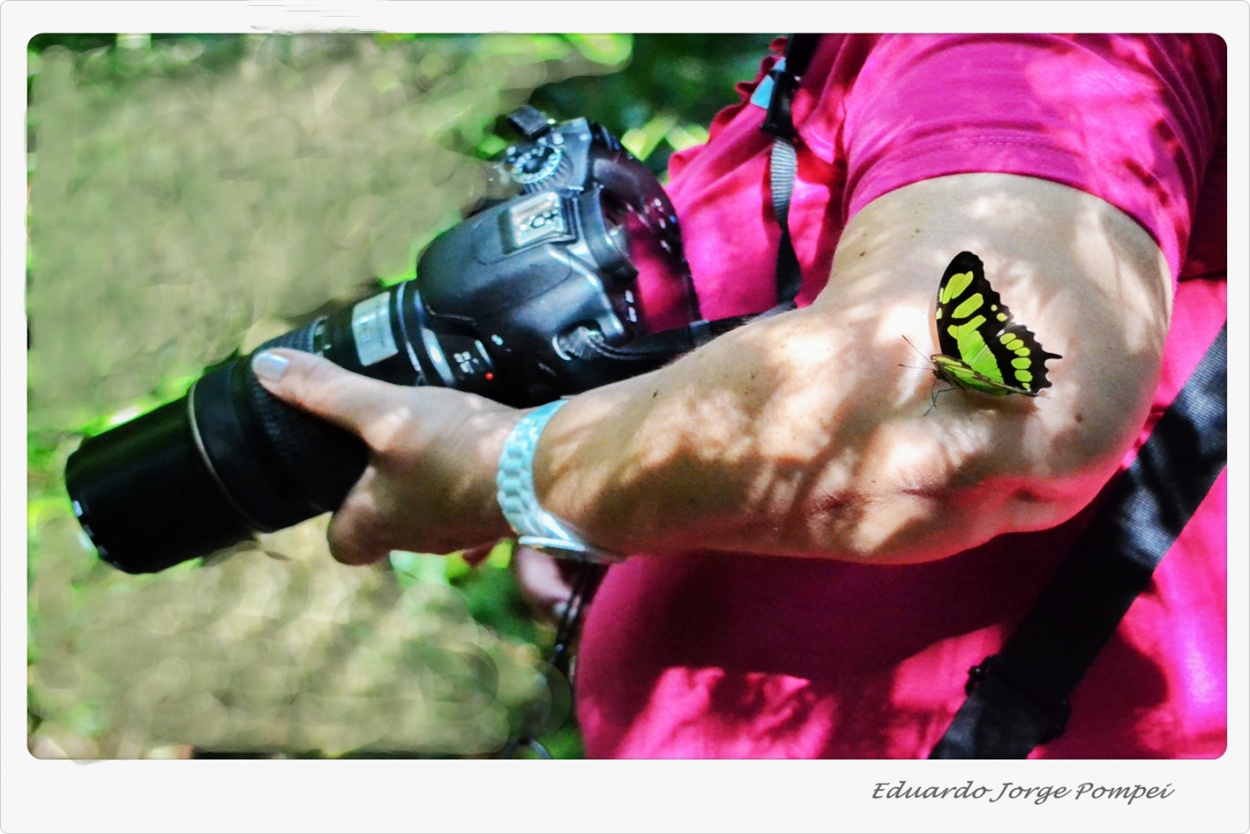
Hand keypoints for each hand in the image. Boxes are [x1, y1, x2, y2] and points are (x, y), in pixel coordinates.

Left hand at [251, 348, 520, 564]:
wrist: (540, 469)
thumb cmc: (453, 448)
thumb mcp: (383, 410)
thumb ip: (327, 391)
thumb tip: (265, 369)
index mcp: (377, 524)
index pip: (341, 547)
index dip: (336, 522)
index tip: (338, 491)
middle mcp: (417, 540)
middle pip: (387, 530)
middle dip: (384, 499)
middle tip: (383, 454)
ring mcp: (460, 533)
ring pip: (433, 518)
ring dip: (430, 491)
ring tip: (431, 445)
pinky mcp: (497, 518)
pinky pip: (476, 510)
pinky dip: (473, 490)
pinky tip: (480, 457)